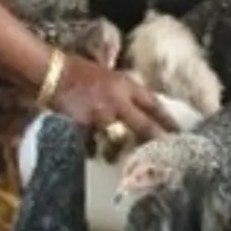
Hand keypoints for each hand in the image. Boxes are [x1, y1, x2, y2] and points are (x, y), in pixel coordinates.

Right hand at [50, 52, 173, 145]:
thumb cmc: (77, 68)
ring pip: (121, 139)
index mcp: (125, 85)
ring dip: (124, 150)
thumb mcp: (107, 73)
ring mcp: (101, 115)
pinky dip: (95, 150)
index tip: (180, 132)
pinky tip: (96, 154)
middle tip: (169, 154)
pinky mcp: (84, 126)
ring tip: (131, 161)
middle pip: (145, 126)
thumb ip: (124, 91)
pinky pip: (94, 144)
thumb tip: (140, 107)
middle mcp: (118, 101)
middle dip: (157, 140)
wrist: (50, 72)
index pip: (153, 104)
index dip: (167, 119)